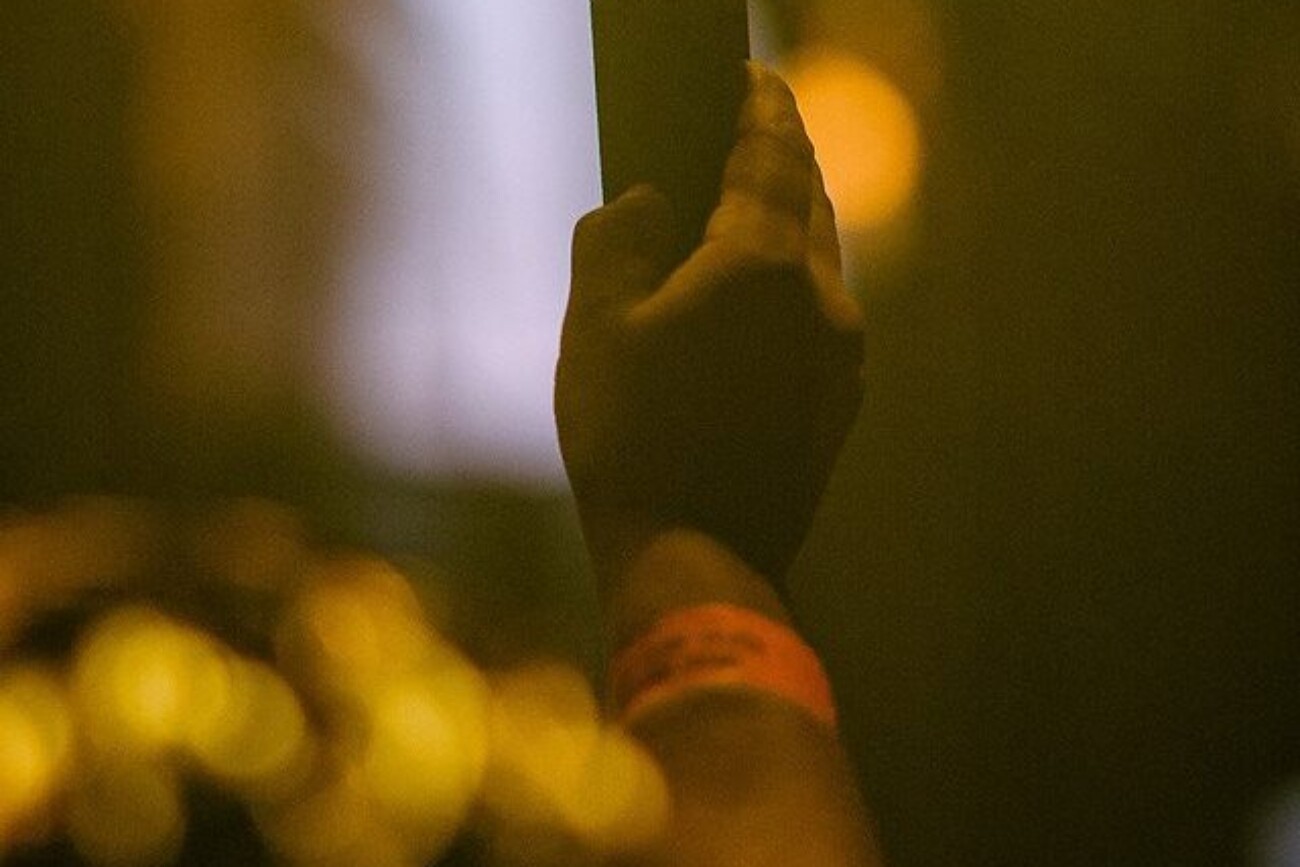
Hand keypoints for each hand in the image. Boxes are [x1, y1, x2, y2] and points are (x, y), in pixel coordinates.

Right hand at [556, 64, 864, 584]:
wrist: (696, 556)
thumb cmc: (631, 442)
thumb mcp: (595, 328)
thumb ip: (616, 240)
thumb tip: (643, 203)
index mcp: (758, 264)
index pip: (770, 152)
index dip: (761, 103)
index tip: (753, 73)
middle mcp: (819, 298)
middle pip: (809, 197)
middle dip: (783, 152)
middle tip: (753, 125)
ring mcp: (841, 353)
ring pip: (822, 256)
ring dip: (793, 218)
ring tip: (754, 207)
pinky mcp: (841, 400)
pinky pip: (823, 311)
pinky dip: (796, 279)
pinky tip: (762, 297)